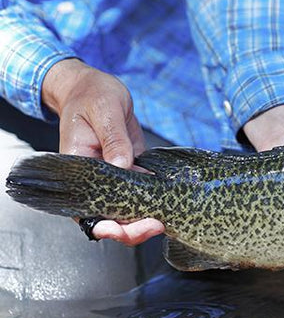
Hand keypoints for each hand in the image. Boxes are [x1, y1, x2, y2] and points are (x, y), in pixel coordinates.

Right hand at [42, 59, 163, 243]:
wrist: (97, 88)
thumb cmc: (92, 96)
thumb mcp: (105, 111)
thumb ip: (114, 139)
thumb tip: (123, 165)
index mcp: (79, 168)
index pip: (87, 211)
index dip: (107, 226)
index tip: (126, 228)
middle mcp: (94, 180)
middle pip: (111, 219)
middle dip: (132, 230)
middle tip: (156, 225)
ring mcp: (114, 177)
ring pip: (129, 210)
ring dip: (147, 217)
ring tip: (167, 216)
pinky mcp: (130, 170)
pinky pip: (142, 192)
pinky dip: (156, 198)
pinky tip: (170, 197)